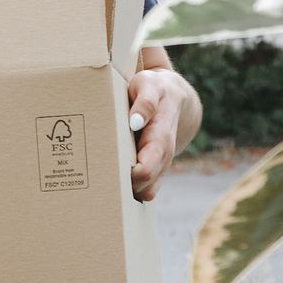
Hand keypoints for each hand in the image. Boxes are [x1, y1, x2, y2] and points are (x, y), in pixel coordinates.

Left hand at [127, 66, 198, 202]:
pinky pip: (152, 185)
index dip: (140, 170)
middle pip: (151, 175)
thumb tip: (135, 121)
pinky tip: (126, 196)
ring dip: (136, 191)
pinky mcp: (159, 164)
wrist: (172, 95)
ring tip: (114, 196)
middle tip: (110, 187)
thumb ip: (144, 101)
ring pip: (152, 183)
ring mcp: (164, 158)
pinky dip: (140, 193)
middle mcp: (165, 147)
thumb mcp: (148, 86)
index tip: (126, 172)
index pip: (153, 155)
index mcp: (161, 129)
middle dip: (133, 184)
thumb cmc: (151, 88)